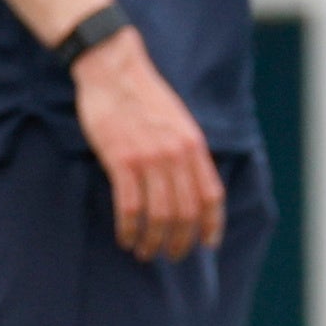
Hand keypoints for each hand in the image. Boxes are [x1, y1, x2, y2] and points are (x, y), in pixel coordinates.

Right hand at [73, 32, 223, 261]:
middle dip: (179, 241)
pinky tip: (126, 238)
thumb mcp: (178, 121)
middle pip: (186, 212)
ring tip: (145, 252)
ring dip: (153, 241)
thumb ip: (186, 151)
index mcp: (193, 145)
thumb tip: (191, 186)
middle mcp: (176, 154)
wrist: (113, 70)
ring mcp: (149, 157)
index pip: (211, 195)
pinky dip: (129, 229)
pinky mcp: (121, 160)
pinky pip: (130, 207)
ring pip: (159, 215)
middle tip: (170, 255)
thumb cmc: (143, 96)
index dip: (212, 225)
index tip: (208, 245)